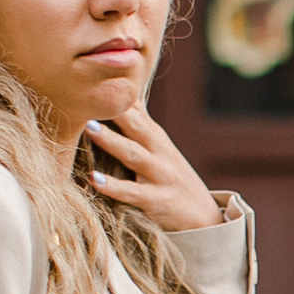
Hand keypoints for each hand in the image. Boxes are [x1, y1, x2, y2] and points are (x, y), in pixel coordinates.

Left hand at [84, 101, 222, 233]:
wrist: (205, 217)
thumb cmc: (173, 179)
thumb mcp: (160, 149)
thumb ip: (139, 127)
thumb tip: (121, 99)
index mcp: (156, 137)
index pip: (136, 109)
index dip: (118, 92)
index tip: (95, 75)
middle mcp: (159, 152)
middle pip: (136, 125)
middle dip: (115, 109)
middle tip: (89, 93)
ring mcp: (160, 175)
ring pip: (133, 154)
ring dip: (111, 140)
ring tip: (88, 127)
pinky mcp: (157, 200)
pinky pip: (132, 192)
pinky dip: (113, 186)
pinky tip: (94, 179)